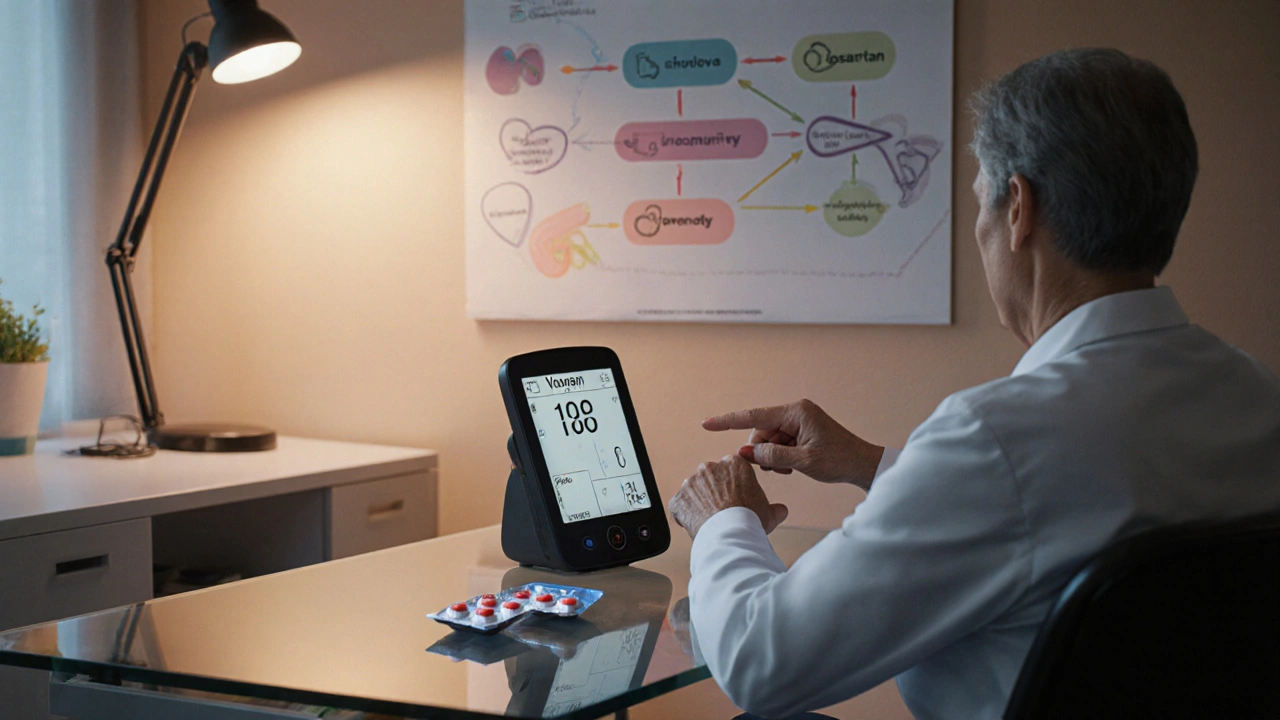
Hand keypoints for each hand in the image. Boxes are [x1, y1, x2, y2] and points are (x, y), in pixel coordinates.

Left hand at [668, 455, 787, 538]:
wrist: (729, 536)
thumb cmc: (749, 521)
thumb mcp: (770, 513)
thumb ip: (775, 508)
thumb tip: (781, 510)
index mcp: (734, 464)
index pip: (732, 469)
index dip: (735, 485)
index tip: (737, 497)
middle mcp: (710, 467)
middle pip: (711, 478)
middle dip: (715, 491)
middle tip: (724, 510)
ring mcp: (691, 482)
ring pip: (695, 491)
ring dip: (700, 502)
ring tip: (711, 520)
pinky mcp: (678, 499)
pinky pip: (680, 505)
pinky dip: (685, 514)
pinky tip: (697, 524)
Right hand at [703, 399, 883, 489]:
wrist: (863, 465)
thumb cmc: (839, 460)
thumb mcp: (803, 462)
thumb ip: (772, 456)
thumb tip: (746, 452)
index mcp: (796, 412)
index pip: (754, 416)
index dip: (727, 421)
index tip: (706, 423)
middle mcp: (795, 412)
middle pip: (760, 431)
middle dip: (762, 451)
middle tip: (777, 470)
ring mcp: (798, 421)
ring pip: (768, 440)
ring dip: (772, 457)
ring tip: (789, 469)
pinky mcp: (801, 431)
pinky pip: (778, 443)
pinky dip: (780, 457)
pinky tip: (792, 467)